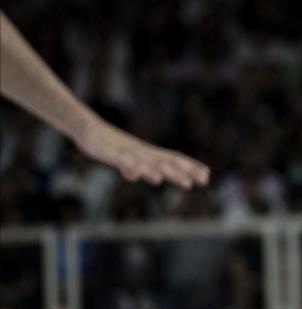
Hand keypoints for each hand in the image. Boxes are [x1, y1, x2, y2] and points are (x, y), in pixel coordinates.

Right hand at [74, 118, 208, 188]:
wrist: (86, 127)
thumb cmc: (106, 142)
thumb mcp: (119, 157)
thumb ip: (129, 167)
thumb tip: (132, 175)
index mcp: (147, 153)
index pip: (173, 158)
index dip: (190, 166)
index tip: (207, 176)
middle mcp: (142, 151)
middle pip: (166, 162)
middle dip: (184, 171)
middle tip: (203, 181)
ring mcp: (128, 151)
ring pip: (148, 162)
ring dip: (162, 171)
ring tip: (179, 181)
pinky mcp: (111, 152)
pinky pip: (122, 160)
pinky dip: (130, 166)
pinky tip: (135, 175)